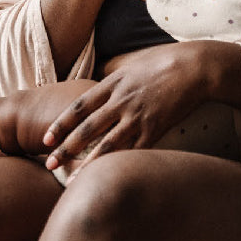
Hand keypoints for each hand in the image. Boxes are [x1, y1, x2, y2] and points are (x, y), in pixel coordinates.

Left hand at [42, 43, 208, 177]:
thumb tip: (98, 79)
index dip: (61, 124)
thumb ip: (113, 76)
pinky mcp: (155, 128)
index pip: (79, 107)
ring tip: (71, 179)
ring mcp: (138, 116)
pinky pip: (133, 151)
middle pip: (87, 128)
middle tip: (48, 163)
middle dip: (65, 147)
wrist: (193, 67)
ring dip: (86, 163)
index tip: (46, 138)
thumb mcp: (132, 64)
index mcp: (113, 83)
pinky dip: (119, 165)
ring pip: (106, 144)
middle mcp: (121, 101)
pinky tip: (109, 177)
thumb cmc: (164, 61)